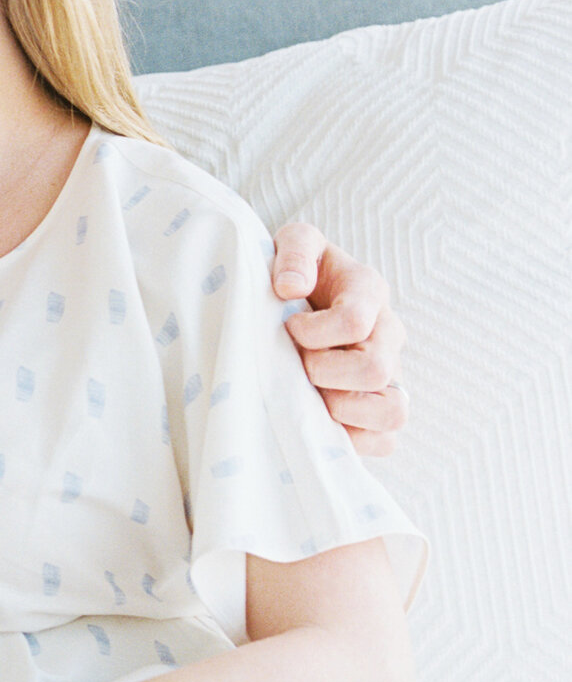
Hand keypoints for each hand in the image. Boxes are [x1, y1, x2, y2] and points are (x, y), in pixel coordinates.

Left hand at [271, 223, 406, 455]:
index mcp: (368, 290)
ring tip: (313, 393)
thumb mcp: (294, 241)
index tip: (288, 326)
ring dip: (343, 409)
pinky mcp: (378, 405)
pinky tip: (321, 418)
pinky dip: (352, 438)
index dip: (312, 332)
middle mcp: (387, 333)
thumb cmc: (295, 268)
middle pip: (376, 370)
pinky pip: (385, 440)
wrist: (298, 291)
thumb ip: (295, 251)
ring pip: (394, 412)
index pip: (354, 321)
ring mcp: (389, 373)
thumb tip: (290, 288)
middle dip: (323, 371)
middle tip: (298, 361)